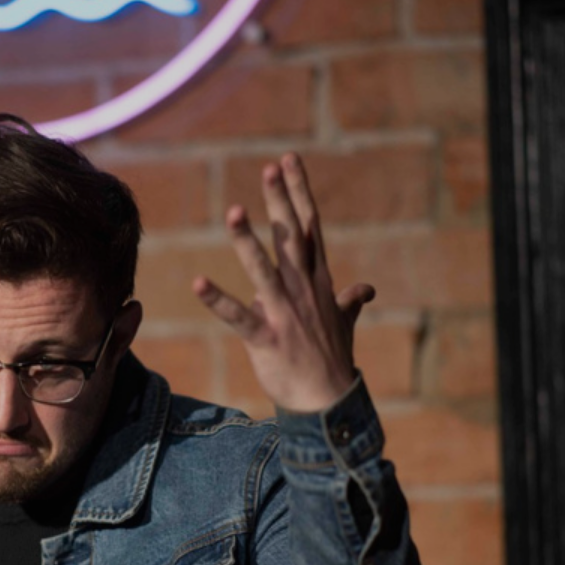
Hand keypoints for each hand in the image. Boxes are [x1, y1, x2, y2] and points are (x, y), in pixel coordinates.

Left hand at [193, 153, 374, 412]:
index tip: (288, 160)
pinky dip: (219, 302)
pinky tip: (198, 283)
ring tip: (233, 211)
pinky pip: (240, 317)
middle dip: (281, 203)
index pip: (310, 227)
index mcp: (317, 282)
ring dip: (248, 242)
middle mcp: (303, 291)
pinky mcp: (266, 339)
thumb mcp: (343, 324)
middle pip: (292, 238)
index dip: (298, 192)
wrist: (328, 403)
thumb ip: (349, 301)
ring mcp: (285, 314)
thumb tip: (366, 289)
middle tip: (270, 168)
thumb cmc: (332, 361)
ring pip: (265, 271)